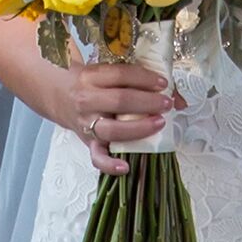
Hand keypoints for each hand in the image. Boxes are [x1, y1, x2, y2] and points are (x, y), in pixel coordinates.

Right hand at [34, 32, 179, 175]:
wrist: (61, 96)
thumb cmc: (94, 83)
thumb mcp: (110, 74)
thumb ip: (142, 80)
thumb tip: (179, 99)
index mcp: (92, 76)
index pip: (120, 74)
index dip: (144, 78)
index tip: (162, 83)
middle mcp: (86, 99)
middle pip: (119, 100)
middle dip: (147, 102)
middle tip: (166, 104)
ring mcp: (86, 123)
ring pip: (112, 129)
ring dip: (139, 128)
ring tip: (159, 123)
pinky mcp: (87, 142)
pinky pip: (97, 157)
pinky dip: (110, 164)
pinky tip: (126, 166)